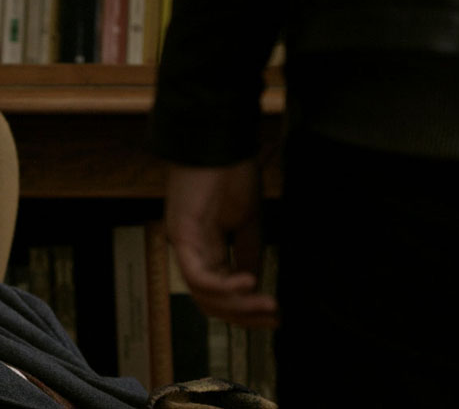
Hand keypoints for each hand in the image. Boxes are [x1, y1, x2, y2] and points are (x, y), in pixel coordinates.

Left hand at [165, 160, 277, 327]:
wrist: (220, 141)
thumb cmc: (232, 173)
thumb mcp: (248, 220)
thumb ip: (250, 252)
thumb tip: (256, 282)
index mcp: (206, 248)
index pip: (220, 293)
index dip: (246, 309)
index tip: (276, 316)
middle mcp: (192, 251)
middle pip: (210, 301)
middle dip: (244, 315)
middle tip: (274, 317)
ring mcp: (184, 244)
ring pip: (204, 294)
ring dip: (238, 305)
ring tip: (267, 304)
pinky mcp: (181, 234)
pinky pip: (197, 274)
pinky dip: (222, 285)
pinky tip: (249, 283)